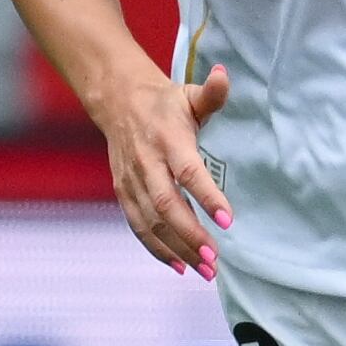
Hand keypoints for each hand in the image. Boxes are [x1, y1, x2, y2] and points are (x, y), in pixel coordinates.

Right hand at [96, 64, 232, 277]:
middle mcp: (147, 163)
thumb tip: (226, 76)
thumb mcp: (190, 95)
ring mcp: (132, 180)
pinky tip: (180, 266)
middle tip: (215, 259)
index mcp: (168, 139)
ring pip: (151, 222)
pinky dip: (156, 249)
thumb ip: (213, 93)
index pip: (188, 172)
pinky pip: (138, 226)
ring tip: (205, 269)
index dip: (207, 196)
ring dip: (177, 249)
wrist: (117, 101)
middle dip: (190, 235)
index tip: (228, 221)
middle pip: (167, 205)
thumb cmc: (166, 102)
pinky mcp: (124, 192)